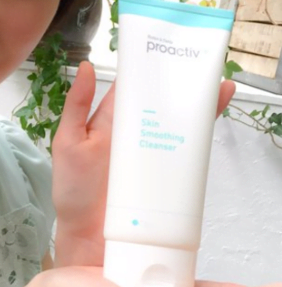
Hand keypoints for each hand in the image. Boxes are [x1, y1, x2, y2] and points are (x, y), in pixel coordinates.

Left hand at [51, 62, 235, 266]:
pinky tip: (213, 121)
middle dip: (179, 86)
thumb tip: (85, 66)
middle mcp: (132, 136)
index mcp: (109, 123)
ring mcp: (149, 155)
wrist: (89, 237)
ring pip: (175, 125)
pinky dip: (199, 138)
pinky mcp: (162, 176)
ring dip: (196, 107)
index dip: (146, 70)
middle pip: (159, 105)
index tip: (166, 49)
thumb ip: (76, 106)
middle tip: (202, 65)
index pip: (131, 90)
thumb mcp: (67, 142)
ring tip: (219, 87)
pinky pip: (183, 154)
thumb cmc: (72, 190)